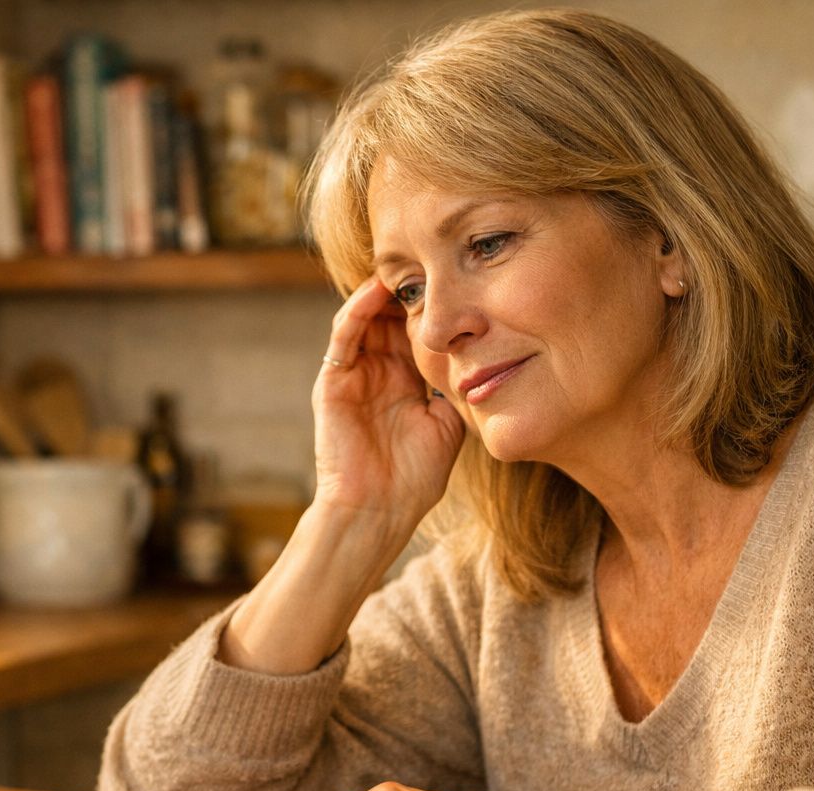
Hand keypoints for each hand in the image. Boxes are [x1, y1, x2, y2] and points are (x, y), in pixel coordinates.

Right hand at [312, 279, 464, 529]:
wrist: (378, 511)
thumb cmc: (414, 479)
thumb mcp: (449, 425)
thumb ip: (456, 387)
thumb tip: (480, 354)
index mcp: (406, 382)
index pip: (418, 331)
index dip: (436, 305)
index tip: (462, 278)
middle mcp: (379, 372)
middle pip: (392, 316)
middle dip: (411, 288)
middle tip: (434, 257)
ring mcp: (354, 374)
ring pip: (367, 317)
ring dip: (384, 291)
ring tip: (406, 263)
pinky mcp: (333, 380)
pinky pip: (345, 335)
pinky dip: (358, 309)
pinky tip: (377, 289)